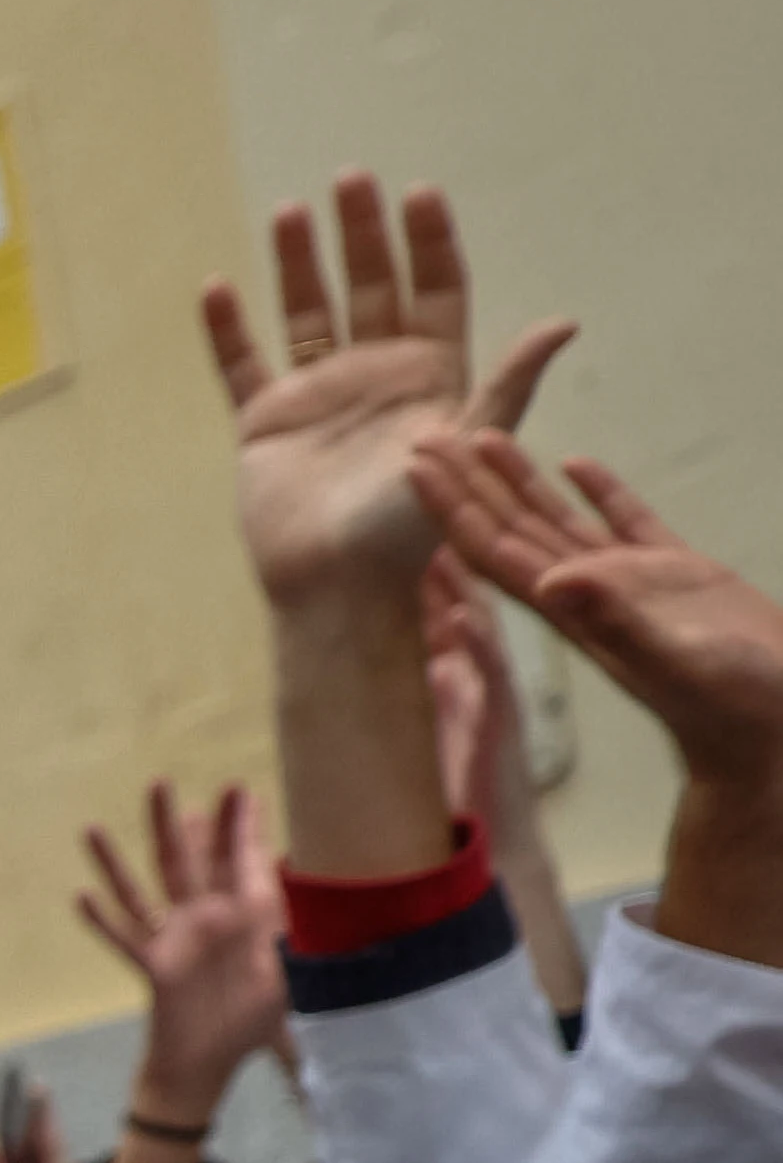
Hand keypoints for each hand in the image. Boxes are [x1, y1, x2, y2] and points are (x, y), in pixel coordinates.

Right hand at [73, 779, 290, 1160]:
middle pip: (185, 861)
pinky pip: (122, 939)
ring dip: (117, 860)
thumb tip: (338, 915)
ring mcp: (174, 940)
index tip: (240, 789)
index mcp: (246, 917)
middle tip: (162, 782)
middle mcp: (206, 919)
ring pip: (141, 890)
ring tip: (92, 828)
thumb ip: (307, 942)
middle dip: (175, 824)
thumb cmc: (258, 1021)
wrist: (217, 1062)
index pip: (241, 861)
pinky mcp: (153, 967)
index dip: (240, 825)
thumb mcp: (296, 976)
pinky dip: (101, 920)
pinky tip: (81, 897)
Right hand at [202, 177, 569, 614]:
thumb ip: (509, 384)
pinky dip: (227, 328)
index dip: (429, 242)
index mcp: (430, 376)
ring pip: (307, 311)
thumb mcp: (472, 446)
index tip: (420, 193)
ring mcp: (318, 396)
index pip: (434, 291)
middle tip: (354, 178)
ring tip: (291, 211)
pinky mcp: (265, 422)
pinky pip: (241, 364)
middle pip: (370, 286)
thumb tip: (564, 323)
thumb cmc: (411, 526)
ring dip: (298, 261)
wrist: (338, 582)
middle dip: (363, 232)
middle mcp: (375, 375)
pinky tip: (218, 286)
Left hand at [419, 431, 782, 967]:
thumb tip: (551, 583)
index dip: (455, 510)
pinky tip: (576, 462)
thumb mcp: (674, 659)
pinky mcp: (679, 574)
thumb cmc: (729, 705)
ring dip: (520, 482)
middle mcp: (592, 595)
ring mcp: (633, 583)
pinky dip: (600, 489)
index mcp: (577, 613)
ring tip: (486, 438)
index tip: (415, 470)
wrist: (772, 726)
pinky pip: (627, 521)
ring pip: (560, 520)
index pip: (496, 552)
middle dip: (469, 485)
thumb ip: (616, 622)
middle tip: (427, 437)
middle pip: (513, 528)